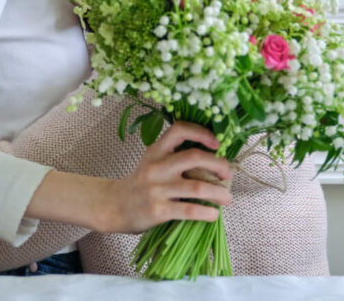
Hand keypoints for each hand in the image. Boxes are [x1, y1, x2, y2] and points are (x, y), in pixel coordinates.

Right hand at [102, 121, 232, 232]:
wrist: (114, 206)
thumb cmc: (141, 183)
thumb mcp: (152, 161)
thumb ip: (175, 157)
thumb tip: (214, 159)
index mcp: (156, 150)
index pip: (180, 130)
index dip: (202, 133)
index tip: (217, 143)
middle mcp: (156, 166)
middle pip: (194, 157)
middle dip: (218, 165)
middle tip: (228, 174)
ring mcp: (157, 189)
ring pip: (197, 187)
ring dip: (218, 193)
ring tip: (227, 199)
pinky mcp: (158, 210)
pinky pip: (189, 210)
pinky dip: (206, 212)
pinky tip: (213, 214)